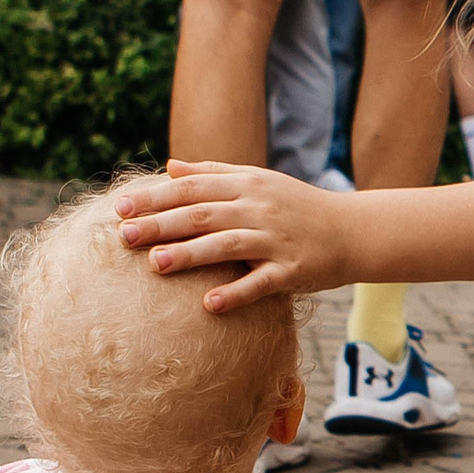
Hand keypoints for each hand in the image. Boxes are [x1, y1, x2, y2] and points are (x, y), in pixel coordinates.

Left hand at [113, 160, 354, 311]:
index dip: (155, 197)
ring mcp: (276, 240)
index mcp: (246, 184)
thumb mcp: (258, 181)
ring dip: (190, 254)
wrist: (353, 230)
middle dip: (161, 224)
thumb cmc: (297, 206)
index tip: (120, 207)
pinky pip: (260, 283)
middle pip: (202, 215)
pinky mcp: (292, 271)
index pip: (192, 188)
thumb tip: (169, 167)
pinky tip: (209, 305)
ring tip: (156, 264)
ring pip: (226, 245)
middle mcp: (259, 208)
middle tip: (124, 236)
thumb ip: (213, 172)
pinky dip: (235, 293)